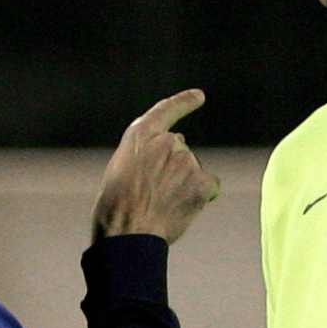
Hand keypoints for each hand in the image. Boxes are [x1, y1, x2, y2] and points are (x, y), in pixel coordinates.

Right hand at [91, 89, 219, 244]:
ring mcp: (187, 160)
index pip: (167, 110)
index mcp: (141, 134)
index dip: (184, 102)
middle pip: (180, 149)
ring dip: (184, 184)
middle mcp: (168, 141)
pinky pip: (210, 185)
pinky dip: (202, 196)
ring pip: (193, 169)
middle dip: (173, 167)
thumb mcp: (122, 168)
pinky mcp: (202, 181)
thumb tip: (168, 168)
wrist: (126, 232)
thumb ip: (147, 158)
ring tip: (161, 204)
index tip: (199, 96)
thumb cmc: (116, 206)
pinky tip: (182, 208)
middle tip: (152, 192)